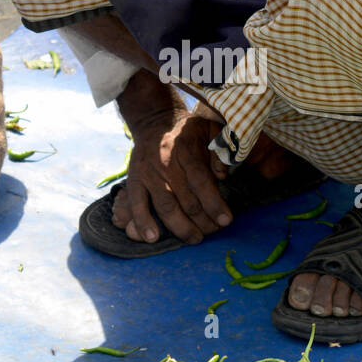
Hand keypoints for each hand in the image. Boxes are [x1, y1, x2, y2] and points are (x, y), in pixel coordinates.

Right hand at [117, 105, 231, 244]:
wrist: (154, 123)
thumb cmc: (188, 132)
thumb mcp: (210, 130)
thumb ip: (220, 150)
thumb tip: (222, 175)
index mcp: (186, 151)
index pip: (201, 182)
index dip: (214, 204)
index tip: (226, 220)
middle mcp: (166, 165)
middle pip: (186, 200)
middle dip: (203, 221)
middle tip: (214, 231)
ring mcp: (149, 175)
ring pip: (166, 207)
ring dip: (181, 228)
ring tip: (195, 239)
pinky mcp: (134, 181)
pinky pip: (137, 205)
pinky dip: (143, 222)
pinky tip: (153, 238)